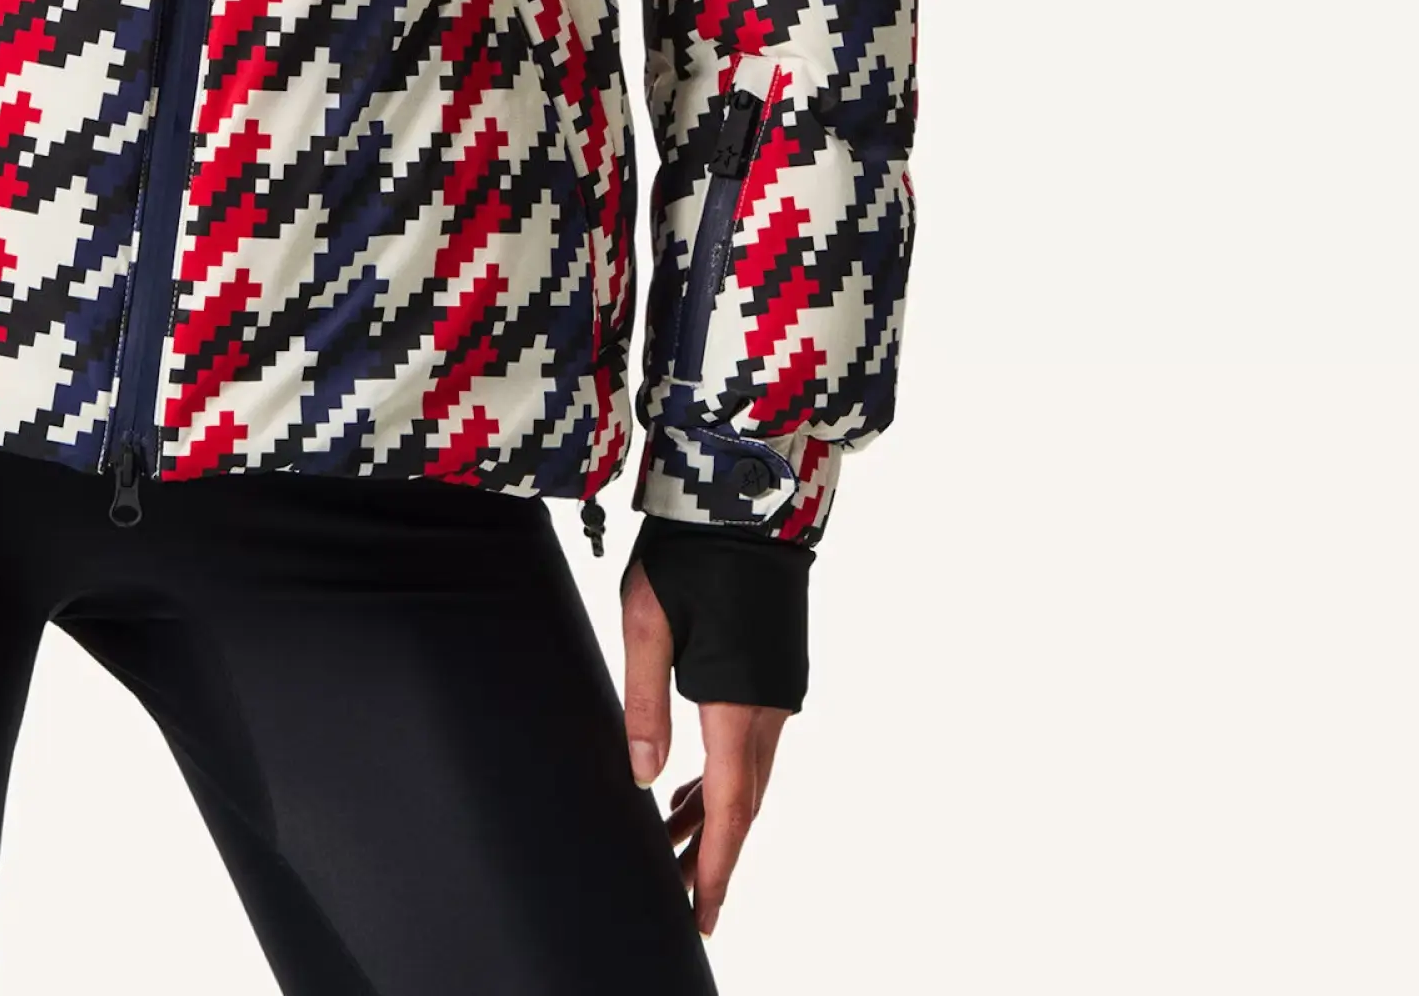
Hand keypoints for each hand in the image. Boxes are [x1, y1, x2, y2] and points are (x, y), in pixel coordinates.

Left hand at [620, 555, 787, 936]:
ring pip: (747, 779)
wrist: (749, 504)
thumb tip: (644, 779)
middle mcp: (767, 709)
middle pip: (742, 805)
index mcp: (735, 702)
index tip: (702, 915)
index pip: (729, 809)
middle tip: (680, 900)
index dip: (714, 866)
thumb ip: (643, 700)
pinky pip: (750, 750)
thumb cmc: (690, 553)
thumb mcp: (646, 620)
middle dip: (710, 855)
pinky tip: (691, 791)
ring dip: (713, 819)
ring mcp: (775, 694)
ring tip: (673, 852)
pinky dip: (723, 780)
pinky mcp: (772, 677)